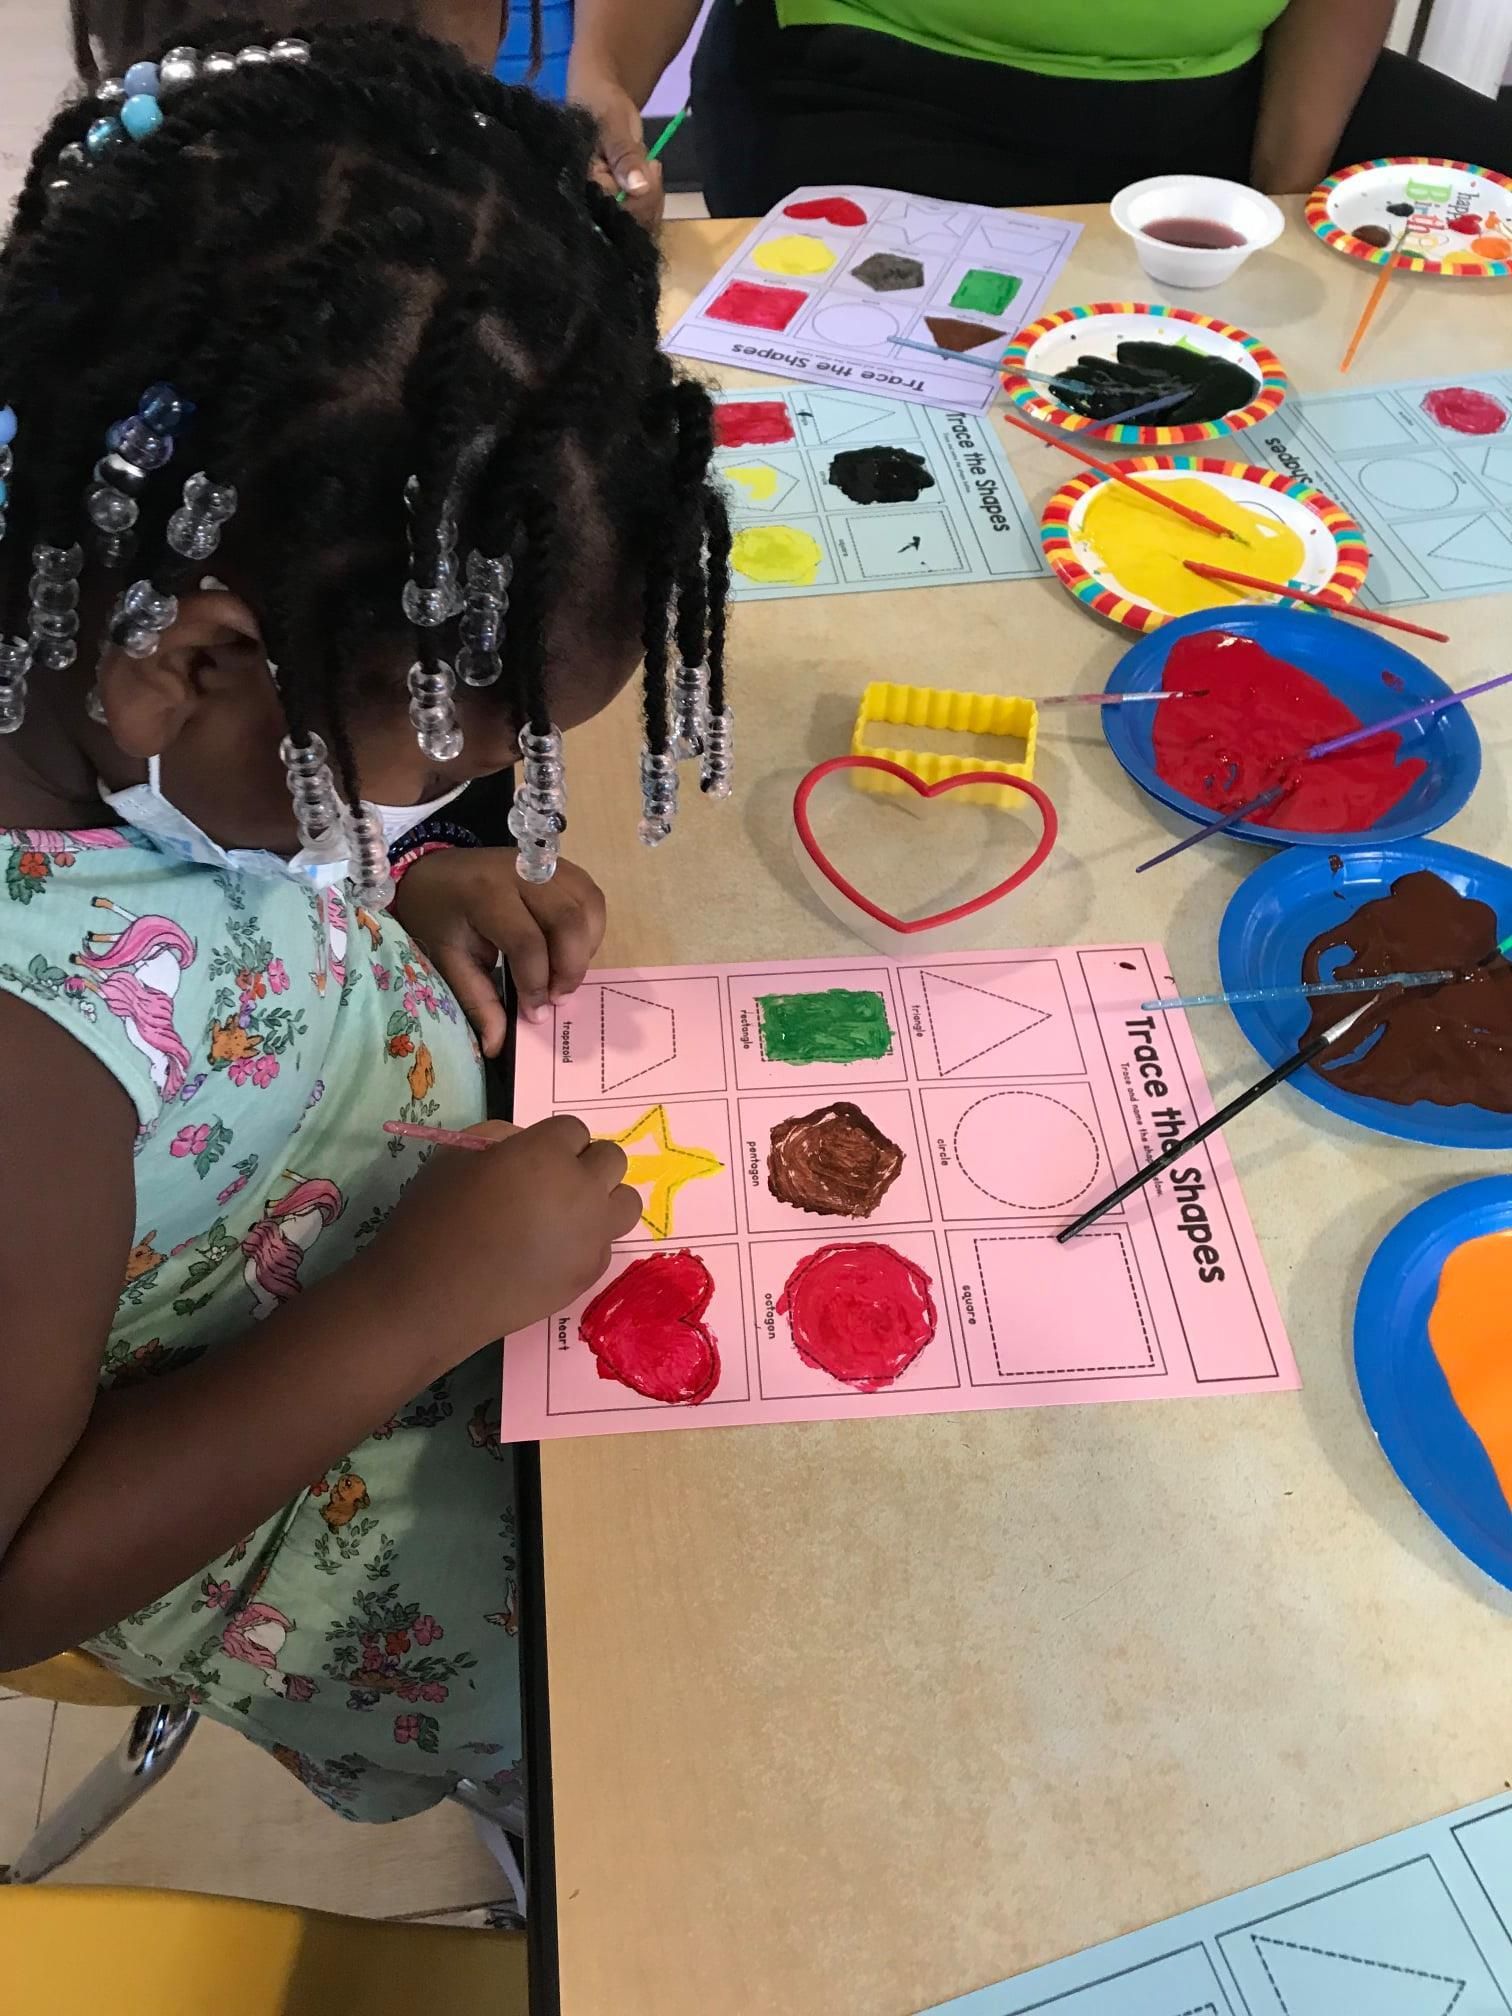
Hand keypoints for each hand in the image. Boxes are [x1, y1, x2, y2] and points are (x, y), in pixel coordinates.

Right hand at [372, 1117, 639, 1357]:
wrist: (430, 1298)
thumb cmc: (433, 1220)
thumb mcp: (453, 1158)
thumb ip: (499, 1139)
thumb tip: (526, 1144)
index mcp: (546, 1153)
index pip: (574, 1129)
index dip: (552, 1141)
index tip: (530, 1158)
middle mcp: (581, 1190)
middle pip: (612, 1159)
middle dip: (585, 1164)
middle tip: (550, 1183)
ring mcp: (591, 1235)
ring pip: (626, 1202)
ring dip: (603, 1200)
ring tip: (567, 1215)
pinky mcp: (589, 1273)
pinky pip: (606, 1243)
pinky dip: (587, 1241)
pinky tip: (551, 1253)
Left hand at [392, 849, 606, 1055]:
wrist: (437, 872)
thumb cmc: (439, 916)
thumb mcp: (448, 959)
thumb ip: (477, 999)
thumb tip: (497, 1045)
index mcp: (485, 893)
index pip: (527, 942)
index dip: (535, 984)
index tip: (533, 1013)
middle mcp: (522, 872)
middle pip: (567, 920)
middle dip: (569, 968)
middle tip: (557, 998)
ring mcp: (548, 864)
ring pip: (587, 908)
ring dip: (584, 951)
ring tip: (563, 976)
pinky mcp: (563, 867)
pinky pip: (591, 900)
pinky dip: (590, 931)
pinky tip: (571, 951)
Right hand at [568, 53, 664, 229]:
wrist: (599, 100)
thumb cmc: (599, 105)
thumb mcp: (613, 124)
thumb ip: (624, 156)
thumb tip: (639, 188)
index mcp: (580, 186)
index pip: (614, 212)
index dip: (639, 200)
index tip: (650, 167)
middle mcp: (589, 203)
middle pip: (627, 225)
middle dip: (649, 198)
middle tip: (651, 163)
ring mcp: (605, 206)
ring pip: (639, 224)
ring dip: (654, 197)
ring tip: (649, 163)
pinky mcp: (617, 205)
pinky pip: (642, 216)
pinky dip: (653, 197)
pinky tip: (650, 173)